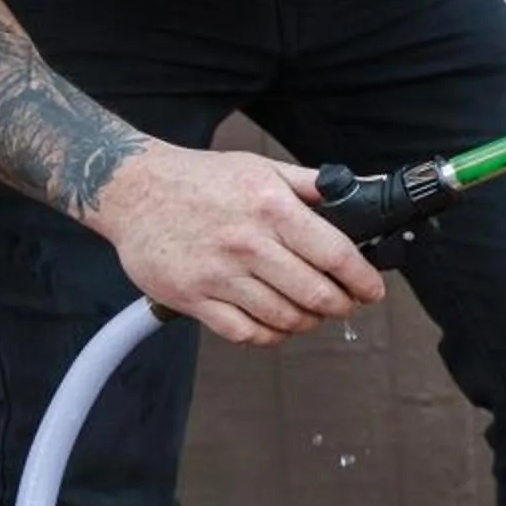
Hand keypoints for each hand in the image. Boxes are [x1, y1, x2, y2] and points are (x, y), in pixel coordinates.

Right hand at [82, 144, 386, 345]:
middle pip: (314, 293)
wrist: (133, 190)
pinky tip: (276, 324)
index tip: (373, 290)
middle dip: (341, 305)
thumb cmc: (203, 180)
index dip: (363, 279)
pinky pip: (244, 332)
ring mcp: (217, 274)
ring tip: (313, 313)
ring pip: (283, 317)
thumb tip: (366, 191)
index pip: (335, 254)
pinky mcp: (191, 297)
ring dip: (308, 322)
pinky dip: (270, 336)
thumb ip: (315, 185)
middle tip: (346, 304)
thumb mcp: (263, 169)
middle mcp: (247, 243)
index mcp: (271, 208)